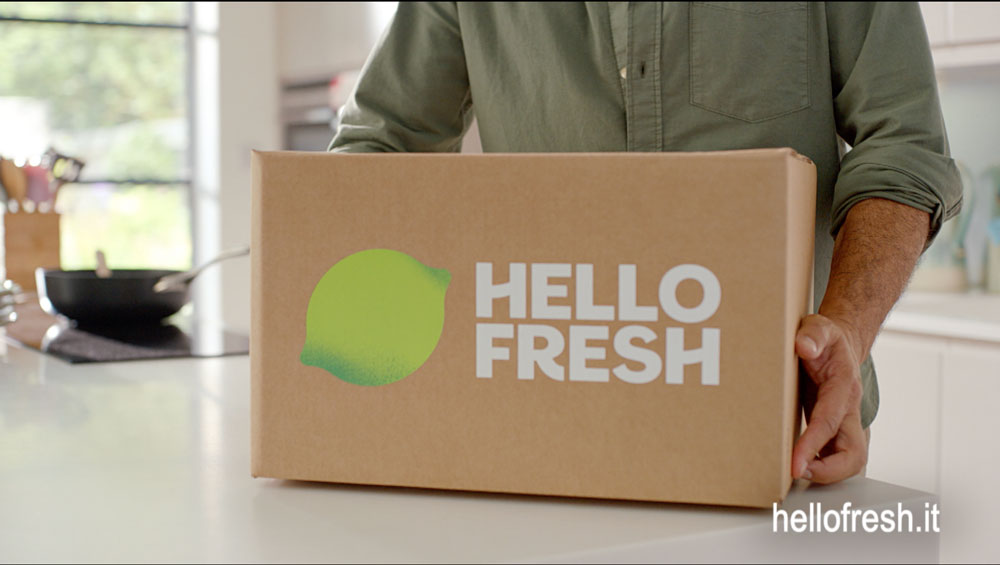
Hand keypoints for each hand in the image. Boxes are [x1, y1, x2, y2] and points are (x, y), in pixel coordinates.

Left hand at [791, 314, 867, 483]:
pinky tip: (797, 465)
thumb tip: (804, 346)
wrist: (839, 343)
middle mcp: (849, 409)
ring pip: (849, 459)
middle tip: (797, 473)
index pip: (830, 421)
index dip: (813, 444)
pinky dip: (820, 466)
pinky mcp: (835, 428)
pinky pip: (835, 455)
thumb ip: (812, 334)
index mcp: (843, 386)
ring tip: (794, 473)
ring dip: (826, 473)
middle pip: (854, 453)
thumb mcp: (818, 326)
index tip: (796, 464)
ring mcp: (845, 421)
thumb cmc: (826, 338)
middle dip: (829, 471)